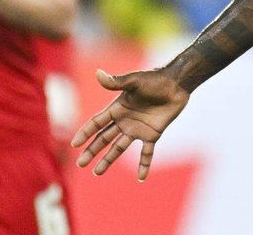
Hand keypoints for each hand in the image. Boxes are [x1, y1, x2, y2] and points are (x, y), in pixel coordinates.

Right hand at [71, 68, 189, 180]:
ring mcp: (137, 129)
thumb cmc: (155, 79)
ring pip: (119, 148)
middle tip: (80, 164)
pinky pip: (147, 152)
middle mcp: (124, 121)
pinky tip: (142, 178)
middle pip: (104, 138)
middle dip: (92, 150)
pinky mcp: (152, 134)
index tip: (74, 144)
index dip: (86, 132)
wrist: (177, 84)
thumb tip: (98, 73)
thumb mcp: (135, 81)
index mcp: (117, 108)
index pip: (97, 123)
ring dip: (108, 159)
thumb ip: (117, 82)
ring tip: (96, 173)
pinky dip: (144, 164)